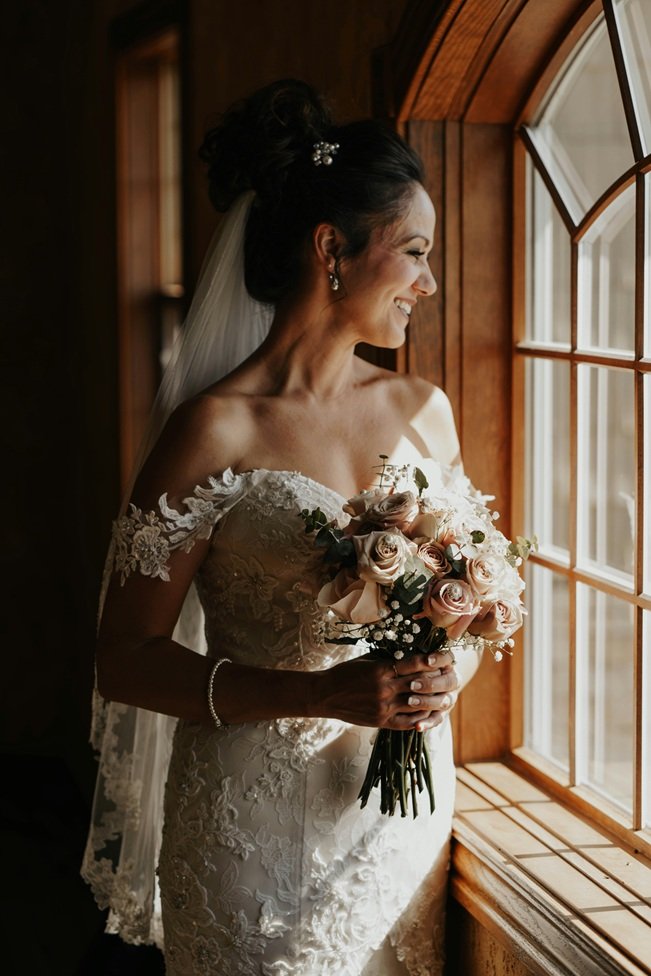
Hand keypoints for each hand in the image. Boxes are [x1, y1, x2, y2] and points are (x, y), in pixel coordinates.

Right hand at [316, 649, 459, 730]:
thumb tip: (414, 654)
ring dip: (433, 699)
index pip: (416, 663)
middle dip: (438, 678)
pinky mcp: (381, 722)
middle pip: (421, 683)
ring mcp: (384, 707)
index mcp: (382, 670)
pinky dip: (421, 718)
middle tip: (451, 674)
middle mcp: (385, 689)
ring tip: (445, 694)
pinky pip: (408, 722)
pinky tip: (429, 713)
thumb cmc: (346, 673)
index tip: (446, 656)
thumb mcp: (368, 660)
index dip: (434, 659)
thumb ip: (390, 659)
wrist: (325, 695)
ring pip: (418, 704)